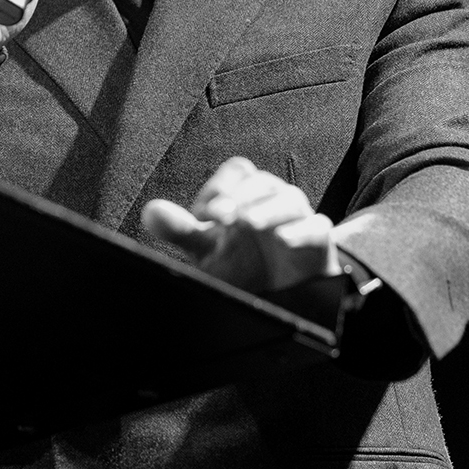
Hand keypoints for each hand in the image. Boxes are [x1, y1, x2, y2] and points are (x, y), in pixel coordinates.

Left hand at [140, 157, 342, 293]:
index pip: (237, 172)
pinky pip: (316, 228)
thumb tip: (151, 211)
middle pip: (262, 182)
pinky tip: (282, 241)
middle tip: (221, 216)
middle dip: (240, 197)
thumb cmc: (239, 261)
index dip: (222, 186)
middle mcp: (271, 200)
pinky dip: (301, 232)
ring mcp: (297, 218)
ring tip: (248, 223)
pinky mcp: (317, 240)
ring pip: (290, 200)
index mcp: (244, 195)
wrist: (277, 296)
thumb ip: (179, 229)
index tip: (207, 213)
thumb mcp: (205, 248)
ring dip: (267, 210)